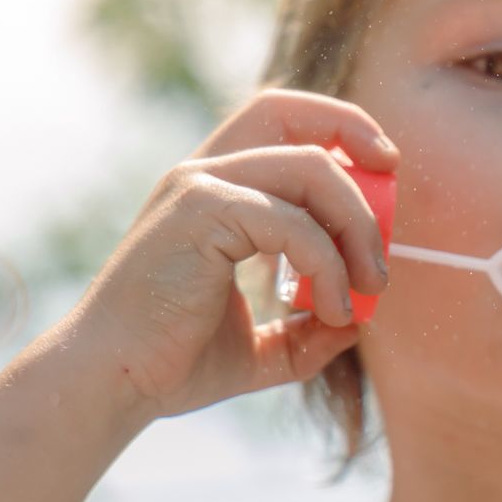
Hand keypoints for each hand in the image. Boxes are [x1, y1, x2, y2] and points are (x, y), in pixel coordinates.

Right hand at [62, 88, 398, 420]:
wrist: (115, 384)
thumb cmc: (174, 363)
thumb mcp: (260, 347)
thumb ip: (306, 330)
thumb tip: (358, 323)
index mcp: (215, 189)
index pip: (283, 117)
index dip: (341, 126)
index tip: (386, 168)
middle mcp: (202, 172)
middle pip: (300, 125)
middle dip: (361, 166)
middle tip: (385, 249)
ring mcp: (197, 185)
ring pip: (310, 168)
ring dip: (356, 229)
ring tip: (367, 292)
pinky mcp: (197, 210)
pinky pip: (291, 220)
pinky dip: (328, 263)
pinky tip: (332, 310)